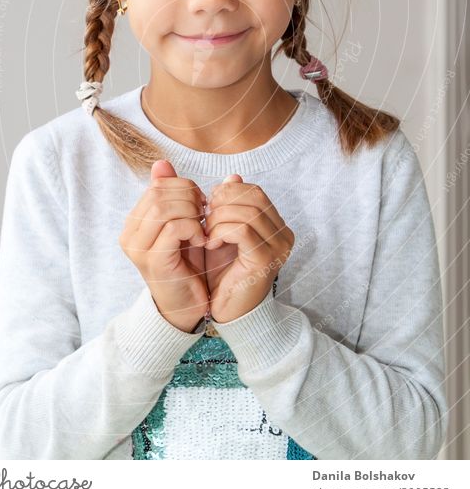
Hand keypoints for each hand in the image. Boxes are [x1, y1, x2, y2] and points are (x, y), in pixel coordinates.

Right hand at [119, 160, 208, 331]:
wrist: (187, 307)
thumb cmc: (187, 264)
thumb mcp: (180, 224)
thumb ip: (172, 195)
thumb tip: (162, 163)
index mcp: (134, 222)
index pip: (158, 185)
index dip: (184, 187)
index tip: (201, 202)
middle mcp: (129, 234)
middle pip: (161, 193)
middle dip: (190, 198)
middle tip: (206, 214)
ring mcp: (138, 249)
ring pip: (166, 208)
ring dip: (193, 213)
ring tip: (204, 227)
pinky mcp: (154, 261)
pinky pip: (175, 228)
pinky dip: (195, 229)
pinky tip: (203, 240)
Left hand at [204, 175, 294, 322]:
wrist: (228, 312)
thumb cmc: (224, 273)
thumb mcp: (222, 232)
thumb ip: (228, 205)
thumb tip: (232, 176)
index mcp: (277, 226)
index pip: (254, 191)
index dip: (228, 192)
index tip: (209, 206)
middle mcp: (284, 235)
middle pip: (253, 197)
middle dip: (222, 203)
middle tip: (205, 218)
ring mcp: (278, 248)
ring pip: (247, 212)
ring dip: (218, 218)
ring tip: (206, 233)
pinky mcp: (266, 260)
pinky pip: (242, 230)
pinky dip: (221, 231)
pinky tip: (211, 242)